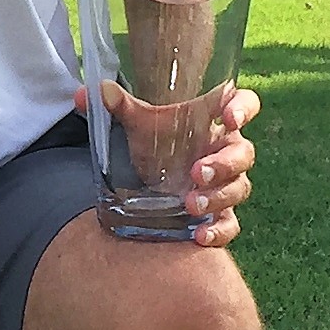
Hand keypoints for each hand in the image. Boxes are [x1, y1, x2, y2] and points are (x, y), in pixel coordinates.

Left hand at [99, 79, 260, 246]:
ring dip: (218, 196)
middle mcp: (226, 151)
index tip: (228, 117)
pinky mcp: (220, 213)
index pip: (244, 104)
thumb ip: (117, 106)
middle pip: (243, 153)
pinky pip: (230, 224)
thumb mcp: (136, 122)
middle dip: (224, 163)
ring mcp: (226, 183)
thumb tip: (85, 93)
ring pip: (239, 188)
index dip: (243, 108)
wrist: (147, 177)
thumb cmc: (154, 140)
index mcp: (213, 121)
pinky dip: (218, 231)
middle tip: (196, 171)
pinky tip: (198, 236)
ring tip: (190, 204)